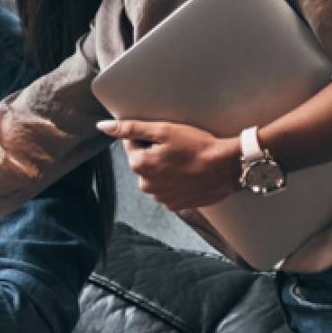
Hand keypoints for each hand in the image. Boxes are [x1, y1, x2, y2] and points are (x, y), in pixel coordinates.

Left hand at [97, 119, 241, 210]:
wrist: (229, 167)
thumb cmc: (197, 145)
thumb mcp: (163, 130)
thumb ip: (130, 128)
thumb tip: (102, 126)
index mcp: (139, 165)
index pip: (133, 144)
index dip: (150, 137)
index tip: (168, 138)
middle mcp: (146, 185)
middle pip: (144, 162)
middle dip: (156, 153)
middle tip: (179, 148)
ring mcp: (162, 198)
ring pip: (157, 176)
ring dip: (166, 168)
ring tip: (186, 161)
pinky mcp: (177, 205)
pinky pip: (169, 189)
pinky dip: (176, 182)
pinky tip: (190, 174)